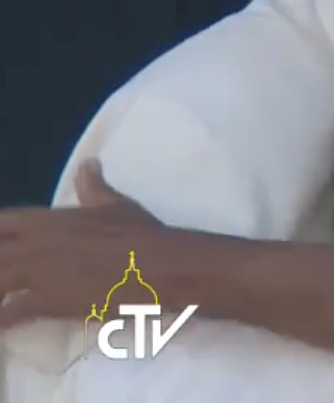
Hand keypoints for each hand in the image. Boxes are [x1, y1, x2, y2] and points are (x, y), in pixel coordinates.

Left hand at [0, 160, 182, 327]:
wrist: (160, 265)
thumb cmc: (141, 233)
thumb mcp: (115, 204)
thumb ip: (93, 186)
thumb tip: (88, 163)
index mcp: (46, 220)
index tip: (3, 245)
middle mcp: (34, 245)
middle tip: (4, 277)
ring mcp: (38, 274)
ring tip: (2, 300)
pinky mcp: (48, 302)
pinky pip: (9, 314)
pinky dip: (2, 322)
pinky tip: (2, 327)